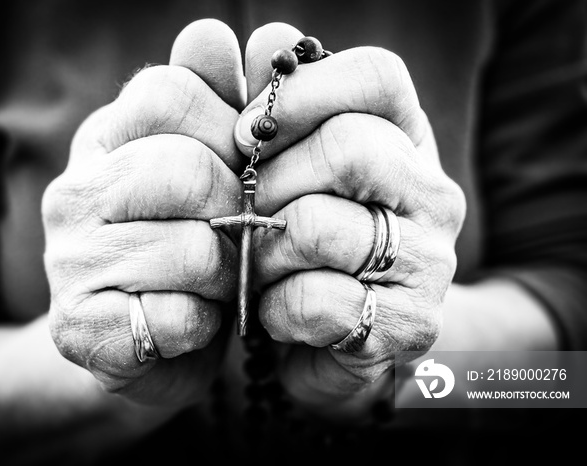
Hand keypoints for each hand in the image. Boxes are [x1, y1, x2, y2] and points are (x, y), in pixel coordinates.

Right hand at [42, 20, 244, 407]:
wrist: (151, 343)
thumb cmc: (192, 245)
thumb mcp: (210, 167)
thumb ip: (222, 102)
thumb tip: (233, 35)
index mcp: (106, 139)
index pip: (170, 90)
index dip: (227, 130)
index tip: (240, 167)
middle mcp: (73, 191)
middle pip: (183, 169)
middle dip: (234, 210)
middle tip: (238, 235)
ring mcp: (66, 260)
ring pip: (190, 249)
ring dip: (226, 274)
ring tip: (217, 282)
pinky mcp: (77, 328)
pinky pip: (176, 316)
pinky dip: (203, 324)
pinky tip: (190, 322)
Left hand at [242, 24, 465, 417]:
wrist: (343, 336)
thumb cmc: (306, 240)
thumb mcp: (289, 168)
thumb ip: (269, 106)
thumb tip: (253, 39)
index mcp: (406, 139)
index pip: (376, 78)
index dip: (300, 94)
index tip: (245, 133)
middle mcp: (433, 193)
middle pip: (347, 147)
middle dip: (268, 183)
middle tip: (246, 212)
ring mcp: (431, 261)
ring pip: (320, 227)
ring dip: (263, 251)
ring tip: (258, 266)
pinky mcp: (411, 324)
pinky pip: (317, 300)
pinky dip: (276, 307)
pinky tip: (279, 311)